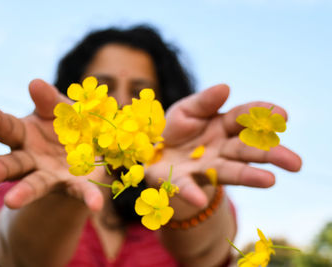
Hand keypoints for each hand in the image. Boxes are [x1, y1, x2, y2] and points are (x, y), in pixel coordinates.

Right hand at [0, 80, 105, 210]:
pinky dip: (88, 197)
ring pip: (34, 184)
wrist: (86, 148)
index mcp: (23, 133)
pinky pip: (79, 192)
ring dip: (24, 193)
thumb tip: (35, 83)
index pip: (3, 126)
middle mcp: (29, 158)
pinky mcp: (72, 184)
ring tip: (12, 202)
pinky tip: (95, 205)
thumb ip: (49, 100)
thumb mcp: (59, 109)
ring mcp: (49, 174)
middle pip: (9, 164)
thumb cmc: (65, 124)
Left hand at [146, 84, 301, 207]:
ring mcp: (205, 167)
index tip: (282, 115)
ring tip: (269, 180)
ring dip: (248, 176)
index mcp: (222, 125)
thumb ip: (203, 102)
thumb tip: (226, 87)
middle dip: (271, 154)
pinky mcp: (183, 182)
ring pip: (230, 171)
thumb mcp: (186, 110)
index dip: (263, 116)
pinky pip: (188, 187)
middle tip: (295, 163)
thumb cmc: (176, 129)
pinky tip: (199, 200)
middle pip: (248, 149)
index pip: (245, 119)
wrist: (155, 153)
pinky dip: (193, 193)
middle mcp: (220, 149)